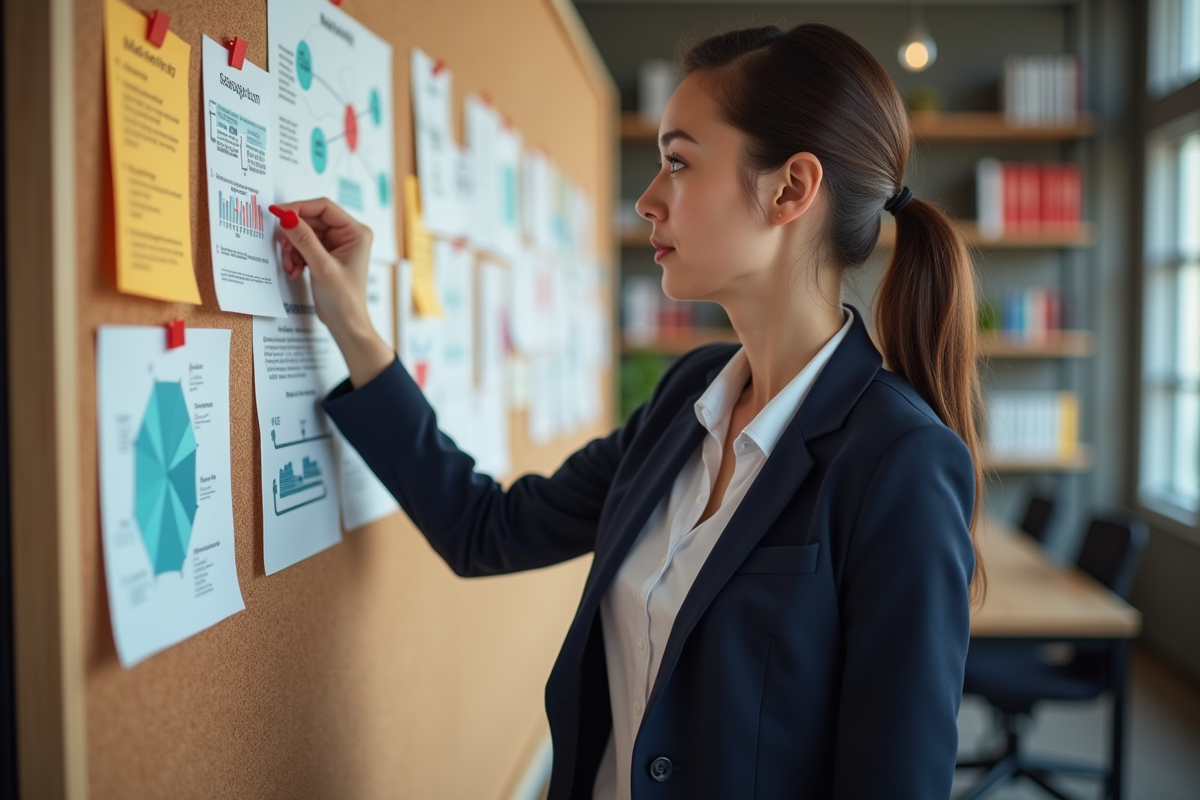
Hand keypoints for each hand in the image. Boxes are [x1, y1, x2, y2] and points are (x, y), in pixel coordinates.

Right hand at [270, 199, 393, 386]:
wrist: (345, 324)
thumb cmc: (344, 300)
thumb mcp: (322, 267)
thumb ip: (303, 239)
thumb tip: (286, 217)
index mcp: (356, 232)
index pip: (324, 207)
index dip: (299, 207)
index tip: (277, 212)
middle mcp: (348, 235)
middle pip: (312, 220)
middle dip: (294, 235)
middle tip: (283, 248)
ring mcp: (337, 245)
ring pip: (305, 234)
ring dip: (293, 249)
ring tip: (291, 267)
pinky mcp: (326, 255)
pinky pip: (304, 246)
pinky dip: (296, 257)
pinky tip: (295, 271)